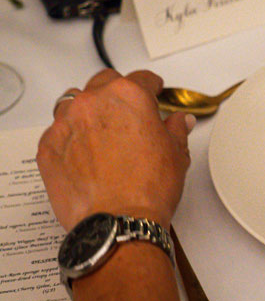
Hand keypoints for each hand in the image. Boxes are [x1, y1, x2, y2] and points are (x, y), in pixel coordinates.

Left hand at [37, 69, 193, 230]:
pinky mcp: (48, 147)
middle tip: (129, 113)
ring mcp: (66, 124)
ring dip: (89, 112)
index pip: (142, 78)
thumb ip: (176, 129)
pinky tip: (84, 155)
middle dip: (117, 93)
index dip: (152, 87)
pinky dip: (70, 138)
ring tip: (102, 133)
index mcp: (128, 96)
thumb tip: (179, 121)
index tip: (154, 92)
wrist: (118, 222)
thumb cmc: (147, 189)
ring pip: (74, 103)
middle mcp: (93, 103)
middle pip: (104, 82)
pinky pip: (57, 132)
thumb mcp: (176, 153)